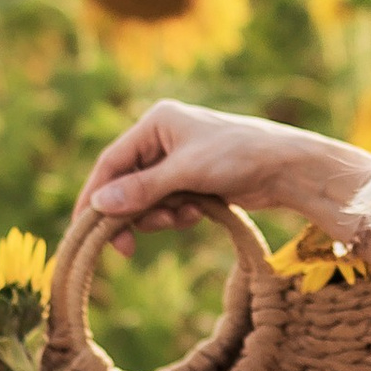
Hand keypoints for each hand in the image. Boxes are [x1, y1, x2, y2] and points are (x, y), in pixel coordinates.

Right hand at [80, 102, 255, 233]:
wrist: (287, 167)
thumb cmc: (238, 156)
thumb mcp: (186, 173)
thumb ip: (142, 189)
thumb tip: (99, 204)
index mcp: (157, 122)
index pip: (111, 162)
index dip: (95, 196)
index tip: (83, 230)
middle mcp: (164, 137)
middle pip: (127, 183)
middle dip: (133, 213)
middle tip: (129, 248)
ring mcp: (179, 159)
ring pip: (148, 197)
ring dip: (159, 216)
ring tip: (183, 217)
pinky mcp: (194, 178)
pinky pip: (169, 203)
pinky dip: (177, 214)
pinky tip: (197, 213)